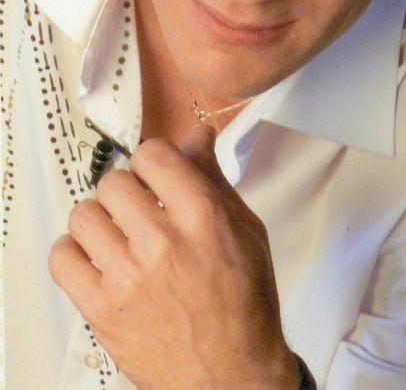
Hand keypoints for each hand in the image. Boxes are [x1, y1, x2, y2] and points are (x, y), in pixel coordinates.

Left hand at [48, 125, 299, 389]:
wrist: (232, 375)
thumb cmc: (244, 304)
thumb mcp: (246, 231)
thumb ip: (214, 179)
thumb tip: (197, 137)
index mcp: (203, 217)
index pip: (152, 154)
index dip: (153, 160)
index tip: (156, 174)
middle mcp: (163, 242)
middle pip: (115, 182)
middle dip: (128, 190)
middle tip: (139, 208)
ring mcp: (128, 277)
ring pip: (84, 214)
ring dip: (100, 219)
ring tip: (117, 234)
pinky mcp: (102, 309)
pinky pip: (62, 258)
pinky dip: (74, 252)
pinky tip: (97, 258)